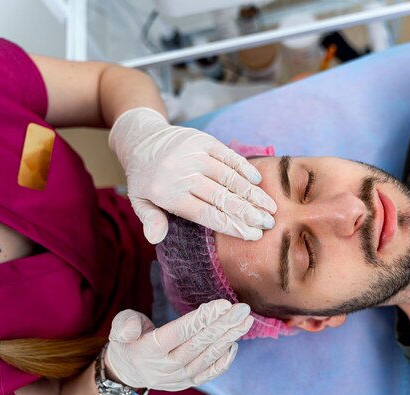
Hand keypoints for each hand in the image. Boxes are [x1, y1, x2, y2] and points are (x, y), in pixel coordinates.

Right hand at [104, 300, 253, 390]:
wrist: (128, 371)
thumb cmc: (128, 341)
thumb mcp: (119, 328)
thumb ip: (124, 324)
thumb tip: (132, 328)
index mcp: (149, 350)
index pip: (180, 332)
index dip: (202, 319)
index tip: (223, 304)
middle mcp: (166, 366)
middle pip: (199, 343)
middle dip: (223, 325)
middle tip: (242, 309)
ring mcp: (178, 377)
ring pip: (208, 357)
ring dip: (229, 338)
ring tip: (245, 321)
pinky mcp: (188, 382)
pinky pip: (209, 373)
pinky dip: (224, 360)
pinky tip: (235, 343)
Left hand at [108, 107, 276, 242]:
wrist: (141, 139)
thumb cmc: (145, 178)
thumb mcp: (139, 201)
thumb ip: (150, 219)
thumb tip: (155, 238)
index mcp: (168, 194)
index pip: (207, 215)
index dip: (234, 226)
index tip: (254, 235)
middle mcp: (183, 173)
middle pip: (222, 198)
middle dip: (249, 213)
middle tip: (269, 223)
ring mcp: (194, 154)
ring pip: (229, 177)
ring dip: (252, 193)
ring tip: (270, 207)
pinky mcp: (202, 140)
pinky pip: (227, 155)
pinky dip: (244, 168)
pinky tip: (258, 180)